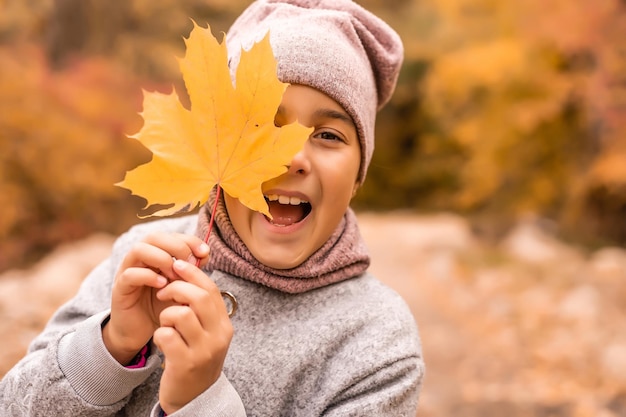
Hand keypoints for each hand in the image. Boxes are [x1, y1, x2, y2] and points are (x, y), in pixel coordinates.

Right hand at [102, 233, 209, 364]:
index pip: (170, 235)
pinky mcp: (119, 289)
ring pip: (138, 250)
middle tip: (189, 263)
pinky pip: (130, 274)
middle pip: (153, 237)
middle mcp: (140, 260)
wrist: (143, 332)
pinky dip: (148, 276)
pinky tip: (163, 285)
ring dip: (161, 258)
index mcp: (156, 255)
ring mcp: (127, 272)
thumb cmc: (165, 306)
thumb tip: (204, 254)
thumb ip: (192, 271)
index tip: (205, 253)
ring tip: (174, 275)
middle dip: (175, 246)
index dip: (189, 240)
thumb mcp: (183, 287)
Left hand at [154, 258, 233, 413]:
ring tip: (165, 324)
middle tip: (162, 294)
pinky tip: (162, 341)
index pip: (211, 289)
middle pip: (197, 296)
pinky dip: (159, 334)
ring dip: (166, 314)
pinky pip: (166, 335)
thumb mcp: (207, 333)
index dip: (192, 273)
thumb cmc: (196, 358)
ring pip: (180, 314)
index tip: (176, 265)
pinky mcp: (185, 364)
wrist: (194, 398)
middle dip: (175, 289)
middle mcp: (219, 336)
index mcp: (224, 325)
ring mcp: (203, 351)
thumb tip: (187, 271)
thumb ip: (202, 308)